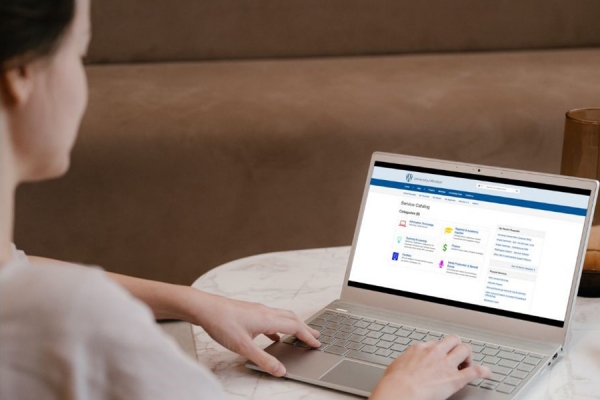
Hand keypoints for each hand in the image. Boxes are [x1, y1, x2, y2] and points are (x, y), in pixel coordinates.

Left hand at [189, 291, 319, 376]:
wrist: (204, 307)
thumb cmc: (221, 323)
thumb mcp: (243, 347)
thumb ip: (263, 360)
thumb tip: (280, 370)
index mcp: (268, 319)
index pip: (295, 327)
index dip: (308, 336)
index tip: (317, 343)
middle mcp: (265, 311)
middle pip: (292, 318)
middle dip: (305, 328)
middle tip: (316, 336)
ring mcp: (257, 310)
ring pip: (282, 316)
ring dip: (293, 325)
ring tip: (299, 334)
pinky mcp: (249, 311)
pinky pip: (270, 318)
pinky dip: (278, 326)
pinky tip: (273, 335)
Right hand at [370, 335, 490, 399]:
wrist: (400, 391)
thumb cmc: (395, 382)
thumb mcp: (397, 364)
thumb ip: (407, 361)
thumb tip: (405, 364)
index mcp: (421, 348)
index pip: (436, 343)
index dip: (440, 349)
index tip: (440, 355)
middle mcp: (435, 352)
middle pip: (453, 340)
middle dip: (456, 346)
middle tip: (456, 356)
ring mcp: (446, 364)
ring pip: (465, 350)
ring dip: (468, 356)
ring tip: (468, 364)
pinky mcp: (455, 379)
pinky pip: (475, 371)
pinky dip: (483, 372)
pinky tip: (487, 373)